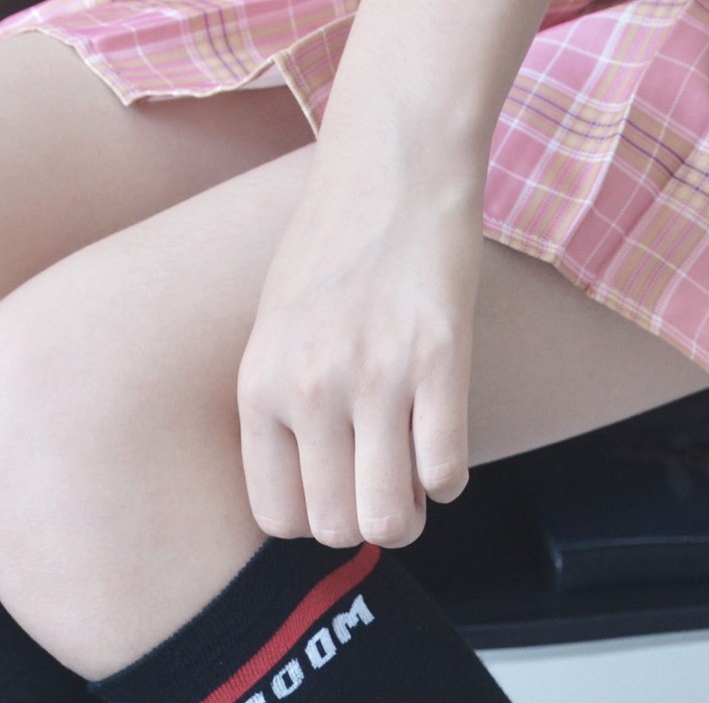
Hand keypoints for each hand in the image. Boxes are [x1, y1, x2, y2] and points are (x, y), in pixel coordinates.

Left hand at [237, 160, 483, 549]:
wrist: (391, 168)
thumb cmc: (329, 254)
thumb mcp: (272, 335)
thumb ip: (280, 413)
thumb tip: (309, 501)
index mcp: (260, 387)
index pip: (278, 517)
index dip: (313, 521)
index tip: (334, 493)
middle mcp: (309, 389)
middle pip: (337, 528)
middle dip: (363, 523)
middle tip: (379, 489)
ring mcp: (375, 378)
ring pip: (389, 518)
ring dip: (407, 514)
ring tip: (410, 480)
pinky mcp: (441, 360)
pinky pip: (445, 472)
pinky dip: (448, 479)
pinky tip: (440, 442)